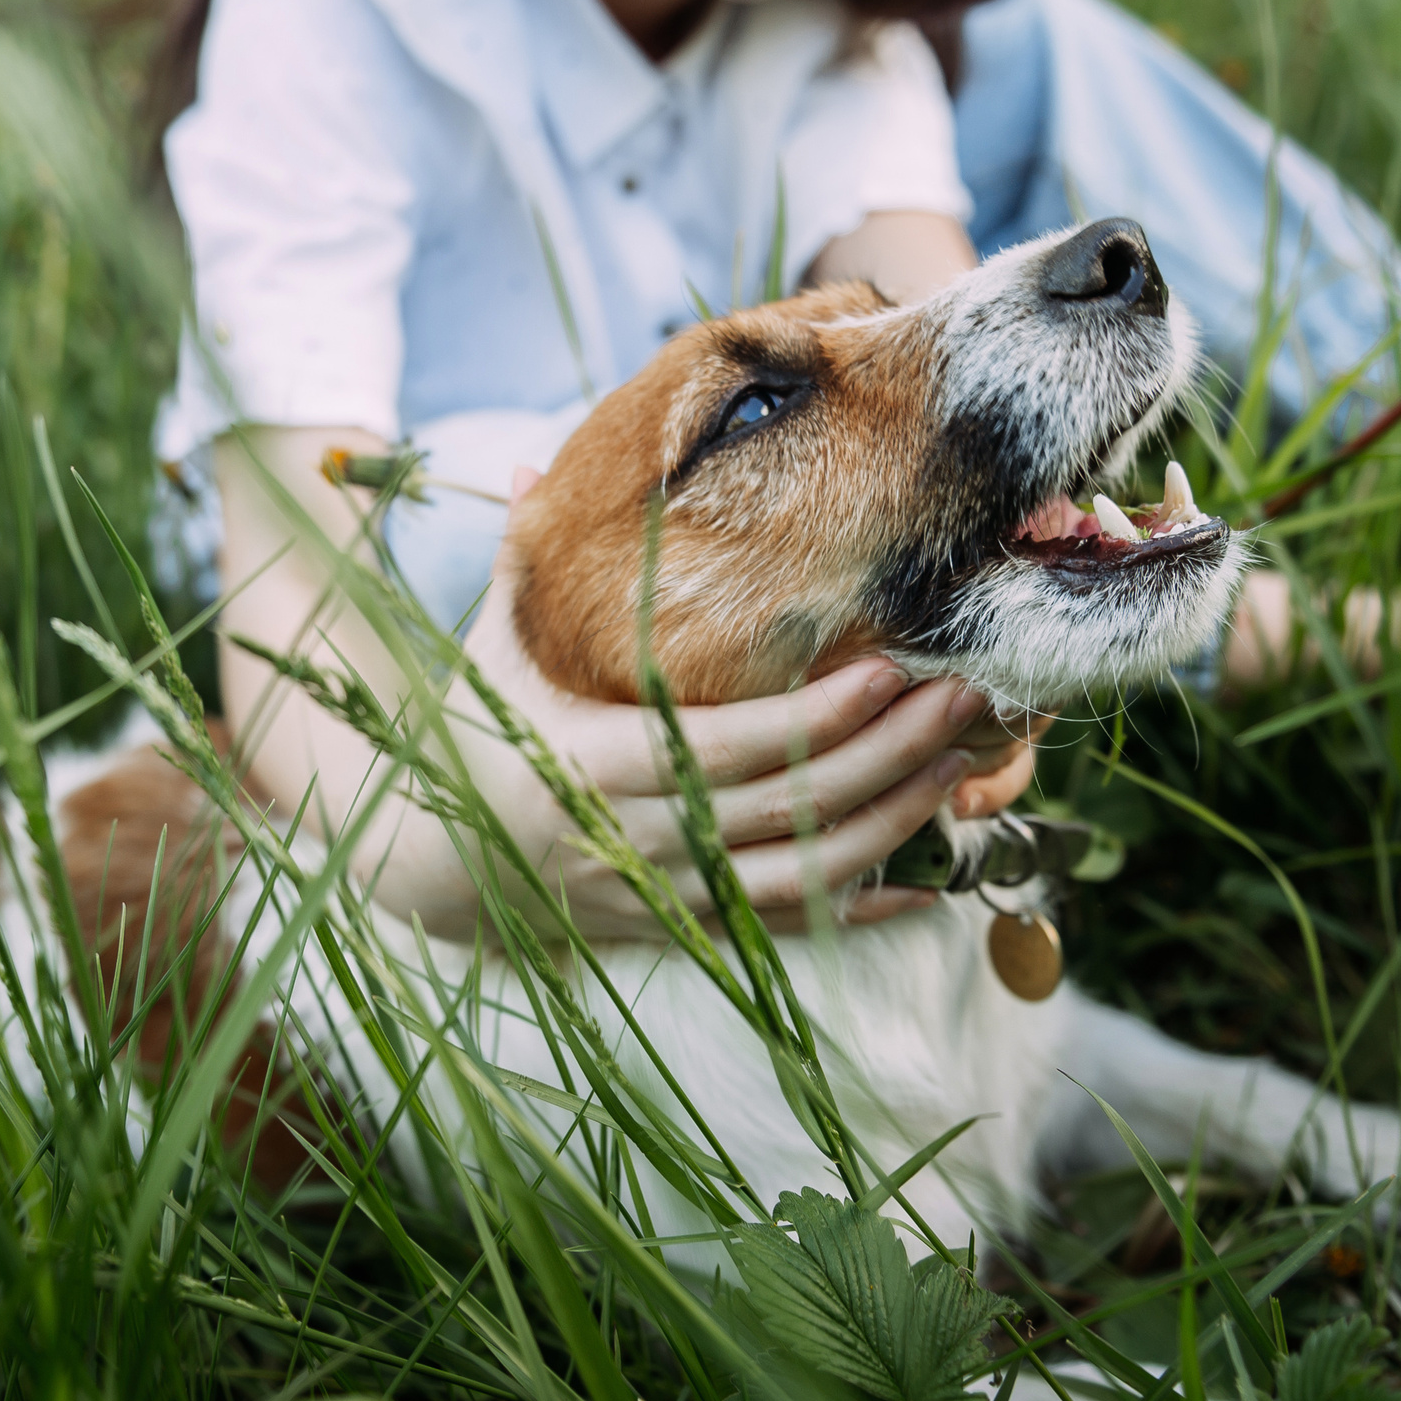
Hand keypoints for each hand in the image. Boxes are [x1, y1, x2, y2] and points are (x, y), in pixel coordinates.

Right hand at [365, 473, 1007, 938]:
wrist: (435, 867)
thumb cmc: (475, 737)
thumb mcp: (487, 652)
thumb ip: (521, 566)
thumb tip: (542, 468)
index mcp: (591, 765)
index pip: (724, 748)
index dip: (815, 719)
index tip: (892, 670)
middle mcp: (634, 840)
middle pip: (783, 810)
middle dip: (884, 756)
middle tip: (964, 700)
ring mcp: (663, 895)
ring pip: (799, 876)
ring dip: (890, 824)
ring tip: (960, 766)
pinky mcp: (682, 931)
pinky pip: (786, 928)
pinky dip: (859, 908)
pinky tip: (928, 880)